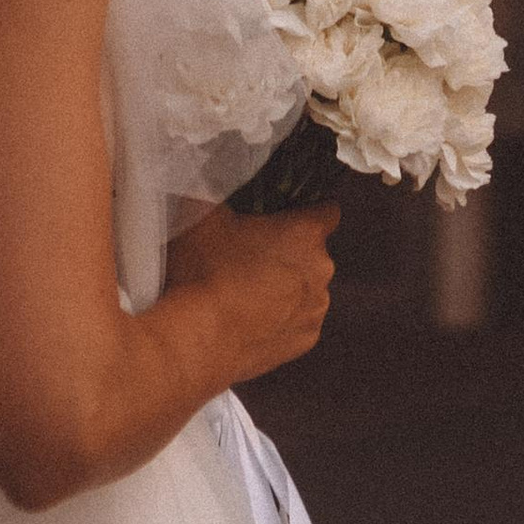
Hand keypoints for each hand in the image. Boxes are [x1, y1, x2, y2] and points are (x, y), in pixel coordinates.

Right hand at [166, 203, 335, 381]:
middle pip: (313, 252)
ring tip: (247, 292)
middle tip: (252, 254)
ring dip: (288, 286)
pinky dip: (282, 318)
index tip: (284, 214)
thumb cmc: (204, 272)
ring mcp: (316, 309)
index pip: (327, 210)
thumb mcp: (202, 215)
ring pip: (308, 288)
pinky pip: (298, 321)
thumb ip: (220, 193)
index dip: (306, 209)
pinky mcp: (305, 342)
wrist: (197, 341)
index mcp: (306, 232)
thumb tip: (216, 181)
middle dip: (290, 250)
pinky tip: (251, 320)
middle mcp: (322, 270)